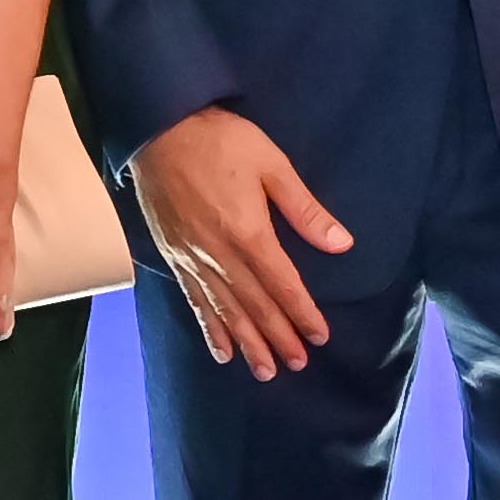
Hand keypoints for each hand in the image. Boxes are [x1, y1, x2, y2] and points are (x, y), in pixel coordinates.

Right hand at [130, 105, 352, 380]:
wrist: (159, 128)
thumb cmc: (220, 140)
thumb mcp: (272, 165)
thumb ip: (305, 209)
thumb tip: (340, 244)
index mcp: (249, 233)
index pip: (283, 284)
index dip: (302, 313)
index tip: (319, 336)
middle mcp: (220, 255)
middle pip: (255, 305)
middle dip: (279, 337)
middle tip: (297, 364)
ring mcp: (193, 259)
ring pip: (225, 311)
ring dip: (248, 343)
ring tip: (265, 371)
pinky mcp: (173, 256)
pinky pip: (194, 301)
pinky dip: (209, 329)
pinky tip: (222, 350)